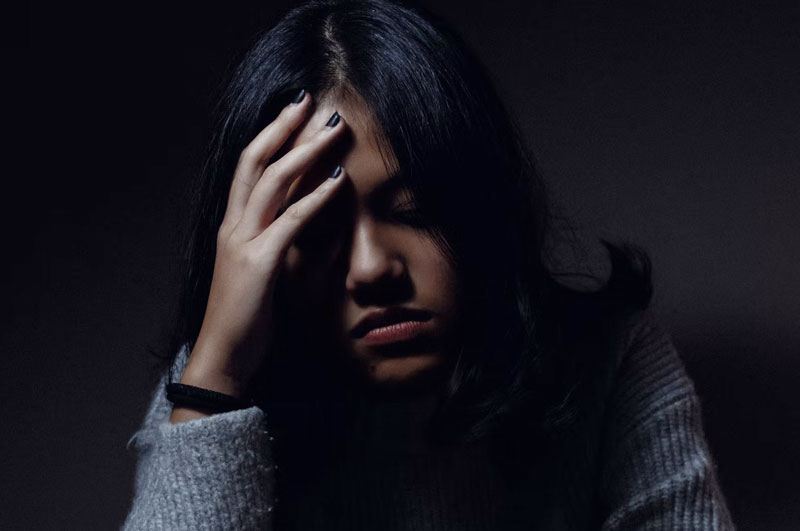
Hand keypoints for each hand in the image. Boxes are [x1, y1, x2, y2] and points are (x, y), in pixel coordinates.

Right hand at [178, 91, 346, 399]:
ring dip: (303, 152)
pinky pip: (290, 222)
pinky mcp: (259, 264)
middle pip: (255, 161)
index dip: (270, 136)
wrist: (223, 356)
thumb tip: (321, 225)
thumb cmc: (245, 317)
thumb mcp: (263, 272)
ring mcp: (242, 243)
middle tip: (309, 100)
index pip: (249, 168)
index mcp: (232, 226)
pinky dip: (315, 198)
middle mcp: (233, 226)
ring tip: (331, 131)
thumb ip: (282, 243)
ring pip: (271, 182)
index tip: (293, 112)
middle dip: (282, 127)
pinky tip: (337, 181)